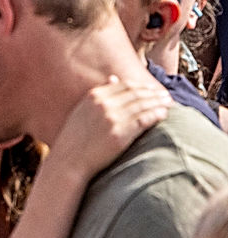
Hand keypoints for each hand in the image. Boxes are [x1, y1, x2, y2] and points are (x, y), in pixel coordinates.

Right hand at [49, 77, 169, 180]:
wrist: (70, 159)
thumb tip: (114, 78)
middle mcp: (103, 103)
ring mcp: (112, 117)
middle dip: (153, 93)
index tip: (152, 88)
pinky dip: (155, 115)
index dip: (141, 86)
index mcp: (94, 95)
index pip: (124, 85)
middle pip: (135, 93)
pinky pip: (143, 120)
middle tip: (166, 94)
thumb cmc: (75, 137)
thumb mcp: (83, 109)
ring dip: (158, 102)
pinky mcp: (120, 133)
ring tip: (169, 103)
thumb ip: (100, 95)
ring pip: (142, 105)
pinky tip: (164, 114)